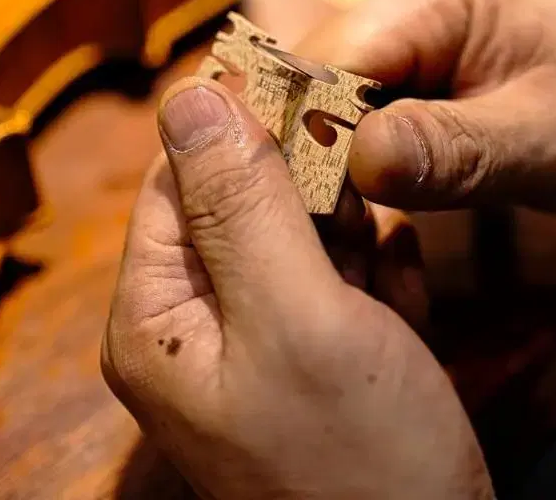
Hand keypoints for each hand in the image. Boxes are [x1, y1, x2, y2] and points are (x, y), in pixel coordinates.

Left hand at [103, 79, 492, 499]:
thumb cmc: (357, 461)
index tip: (300, 94)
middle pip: (235, 205)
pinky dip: (368, 276)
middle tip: (353, 199)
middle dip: (300, 191)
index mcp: (156, 314)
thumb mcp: (293, 316)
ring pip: (291, 239)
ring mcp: (253, 344)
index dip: (233, 128)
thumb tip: (187, 95)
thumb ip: (238, 203)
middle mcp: (192, 326)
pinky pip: (330, 284)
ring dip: (342, 234)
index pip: (176, 181)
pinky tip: (400, 294)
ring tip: (378, 258)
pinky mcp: (309, 360)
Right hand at [299, 0, 555, 213]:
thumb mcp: (543, 141)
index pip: (332, 60)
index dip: (312, 133)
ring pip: (327, 99)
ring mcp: (403, 31)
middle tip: (335, 223)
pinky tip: (369, 192)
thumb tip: (352, 163)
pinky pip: (354, 111)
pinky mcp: (407, 65)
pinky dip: (353, 156)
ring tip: (350, 215)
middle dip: (318, 148)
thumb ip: (448, 150)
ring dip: (331, 157)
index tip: (321, 208)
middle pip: (318, 77)